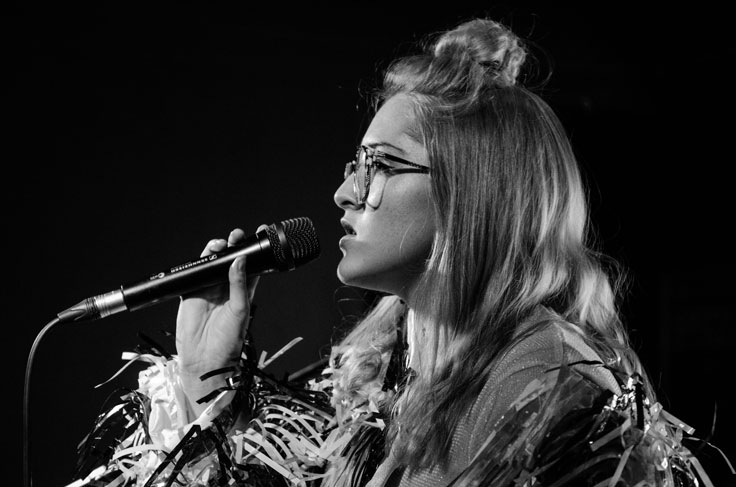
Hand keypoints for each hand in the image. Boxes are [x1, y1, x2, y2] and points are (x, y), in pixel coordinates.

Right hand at [175, 227, 260, 416]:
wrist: (204, 358)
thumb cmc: (228, 340)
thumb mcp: (240, 310)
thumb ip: (240, 284)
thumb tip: (240, 260)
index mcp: (244, 292)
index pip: (252, 266)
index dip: (255, 250)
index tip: (260, 233)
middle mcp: (227, 288)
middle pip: (231, 259)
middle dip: (235, 244)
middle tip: (238, 235)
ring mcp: (209, 288)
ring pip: (214, 262)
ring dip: (218, 249)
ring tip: (223, 243)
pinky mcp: (192, 291)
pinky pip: (196, 271)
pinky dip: (201, 260)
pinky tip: (208, 253)